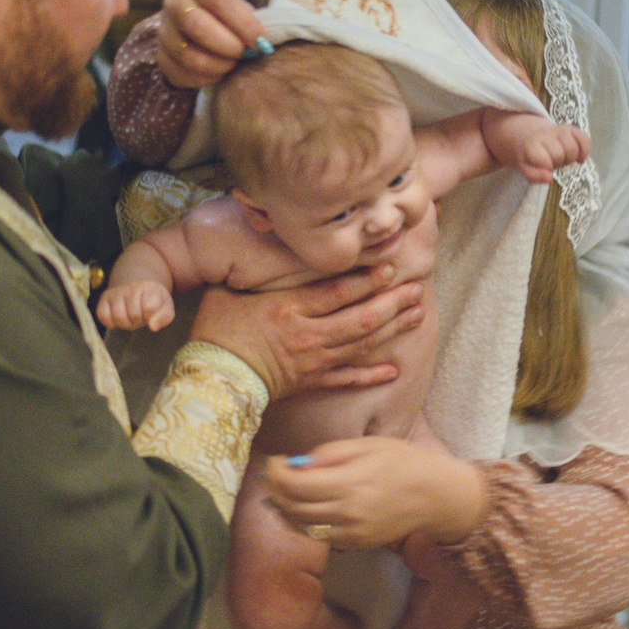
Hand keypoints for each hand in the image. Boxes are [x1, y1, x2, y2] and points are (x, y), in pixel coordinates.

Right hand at [95, 280, 175, 331]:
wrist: (136, 280)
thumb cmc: (152, 298)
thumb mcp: (165, 306)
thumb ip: (164, 317)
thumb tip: (152, 327)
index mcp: (149, 288)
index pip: (149, 308)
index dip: (150, 316)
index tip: (150, 312)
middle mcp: (131, 287)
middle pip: (134, 315)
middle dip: (138, 320)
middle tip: (140, 315)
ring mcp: (116, 292)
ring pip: (118, 317)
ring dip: (125, 323)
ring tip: (130, 316)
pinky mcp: (104, 297)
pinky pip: (103, 316)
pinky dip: (110, 322)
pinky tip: (118, 317)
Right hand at [155, 0, 265, 90]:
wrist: (202, 33)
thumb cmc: (229, 21)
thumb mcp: (242, 11)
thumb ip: (252, 23)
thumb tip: (262, 43)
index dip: (243, 22)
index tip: (262, 42)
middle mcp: (175, 4)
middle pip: (196, 26)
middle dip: (227, 45)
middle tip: (244, 54)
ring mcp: (164, 31)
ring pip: (187, 55)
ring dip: (218, 65)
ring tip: (232, 65)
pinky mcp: (161, 57)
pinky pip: (181, 74)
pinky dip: (205, 79)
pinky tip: (219, 74)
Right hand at [189, 263, 425, 399]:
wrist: (211, 381)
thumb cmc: (216, 332)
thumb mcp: (228, 291)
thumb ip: (252, 273)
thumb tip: (262, 244)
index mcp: (288, 308)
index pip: (337, 292)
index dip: (368, 280)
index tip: (392, 268)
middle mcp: (307, 334)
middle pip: (359, 318)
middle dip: (392, 304)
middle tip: (417, 290)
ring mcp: (313, 361)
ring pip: (360, 345)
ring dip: (391, 330)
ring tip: (417, 314)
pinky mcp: (311, 383)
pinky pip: (347, 380)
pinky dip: (371, 375)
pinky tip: (393, 370)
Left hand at [262, 438, 486, 549]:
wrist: (436, 496)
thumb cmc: (404, 462)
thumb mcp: (368, 445)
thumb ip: (330, 453)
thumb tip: (297, 464)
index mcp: (349, 482)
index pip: (294, 485)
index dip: (275, 473)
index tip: (274, 461)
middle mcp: (347, 512)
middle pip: (292, 507)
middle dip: (275, 490)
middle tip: (273, 475)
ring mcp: (351, 532)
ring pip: (301, 525)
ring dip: (285, 508)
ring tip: (285, 491)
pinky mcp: (356, 543)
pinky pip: (319, 534)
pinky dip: (305, 521)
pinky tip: (306, 506)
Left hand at [482, 110, 591, 183]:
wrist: (530, 135)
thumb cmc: (528, 156)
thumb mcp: (524, 168)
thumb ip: (534, 176)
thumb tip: (550, 178)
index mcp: (532, 144)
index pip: (545, 159)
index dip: (546, 166)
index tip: (543, 167)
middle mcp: (546, 134)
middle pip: (561, 154)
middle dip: (558, 163)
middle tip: (552, 162)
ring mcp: (560, 130)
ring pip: (574, 148)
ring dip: (570, 158)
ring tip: (562, 158)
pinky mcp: (571, 129)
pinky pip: (585, 139)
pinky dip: (585, 150)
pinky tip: (579, 158)